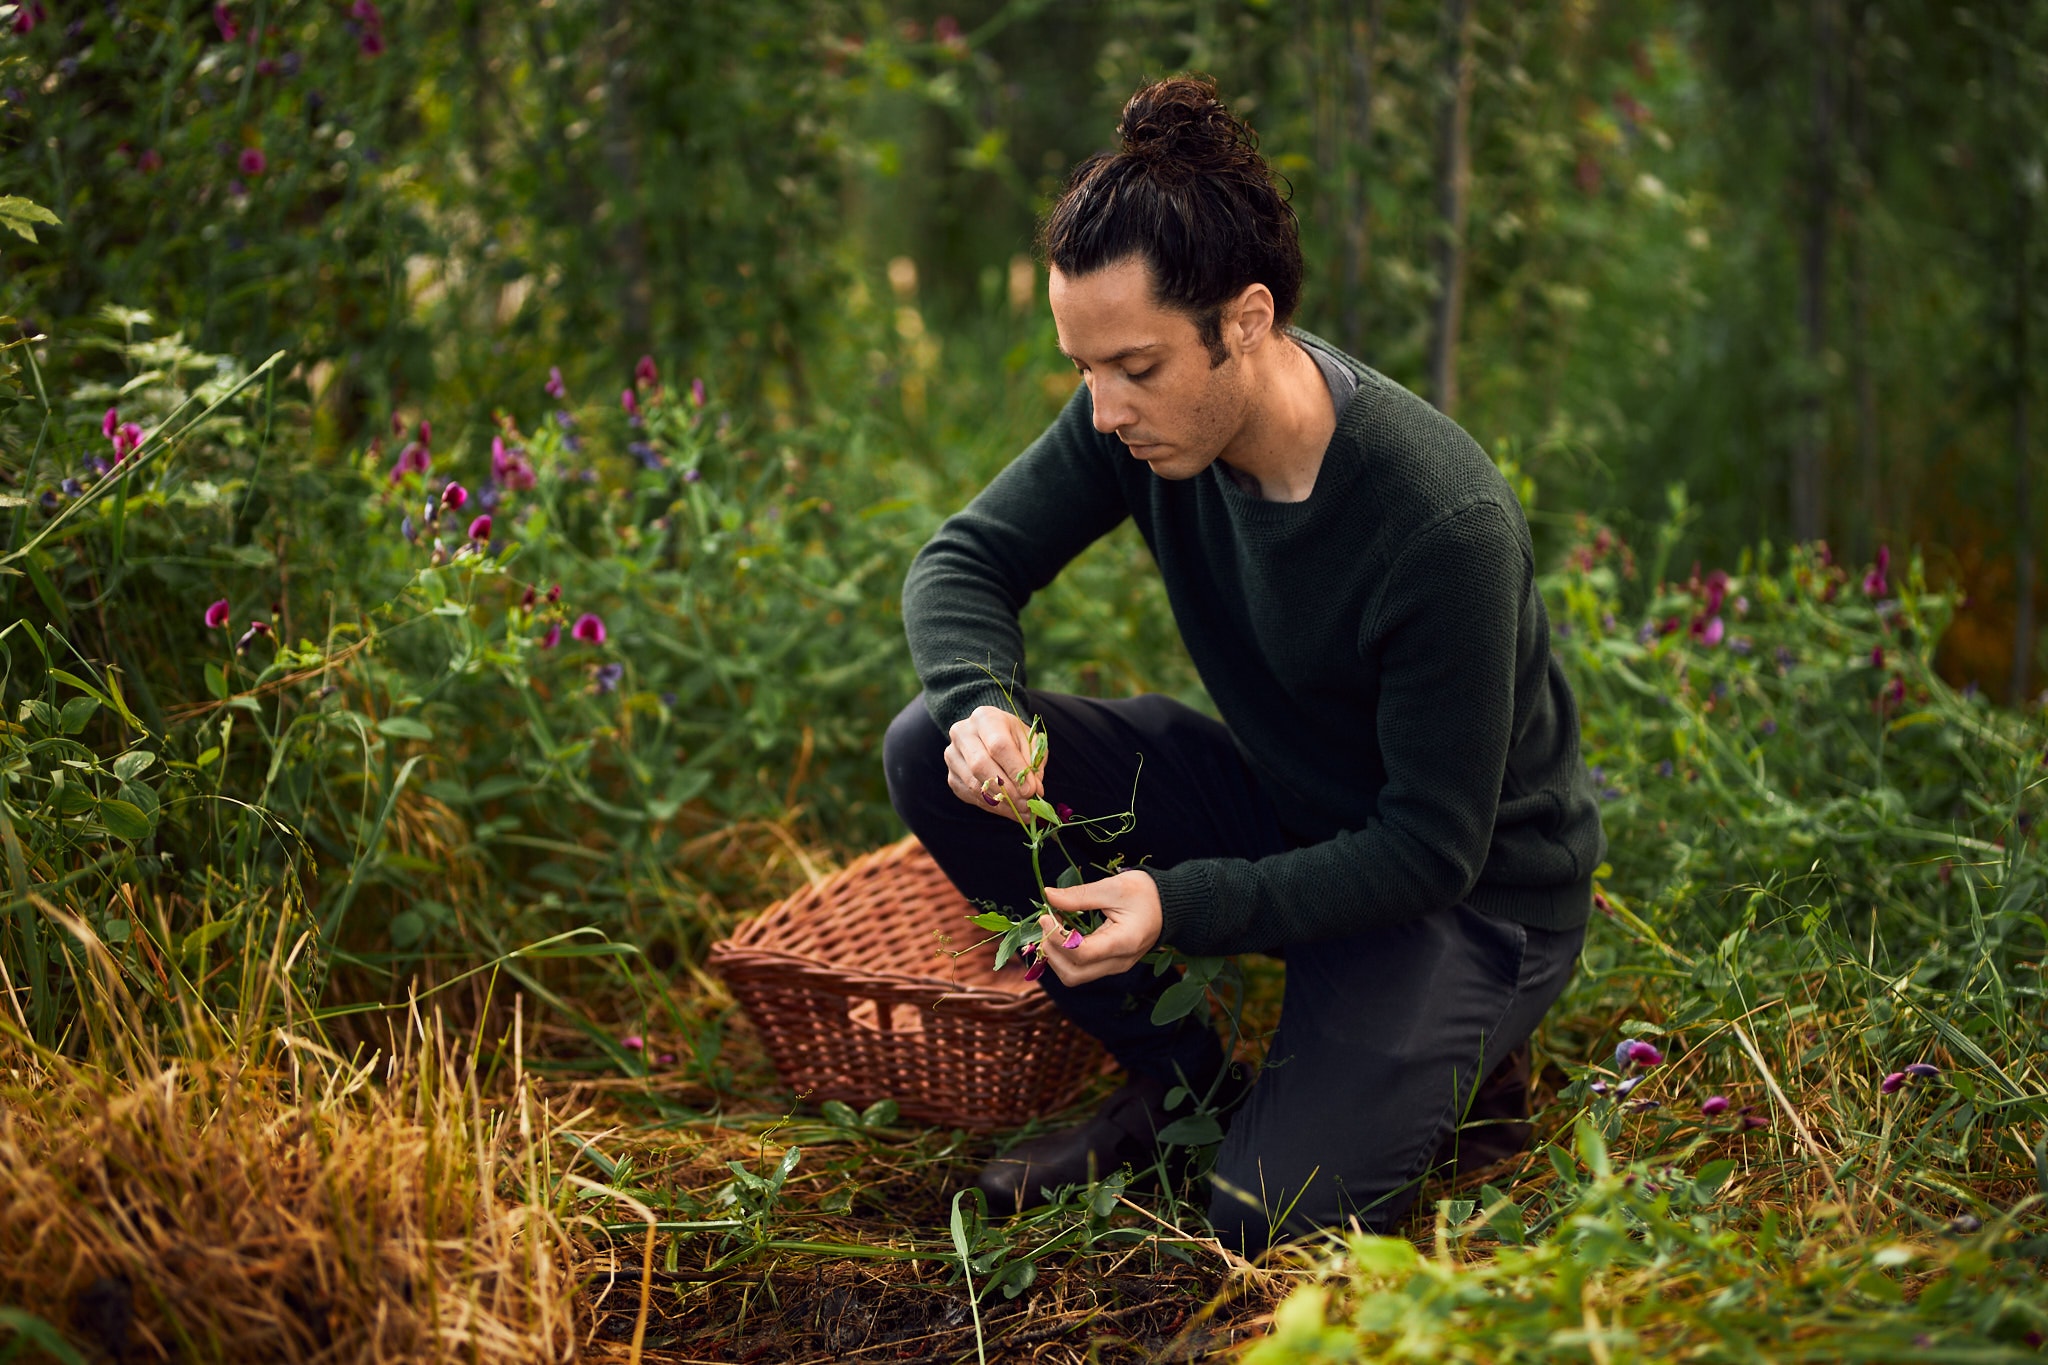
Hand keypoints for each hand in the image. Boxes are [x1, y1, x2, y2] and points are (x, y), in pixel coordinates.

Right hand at [944, 704, 1044, 821]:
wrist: (990, 735)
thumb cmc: (1013, 737)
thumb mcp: (1029, 741)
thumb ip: (1033, 763)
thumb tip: (1033, 791)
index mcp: (985, 718)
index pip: (998, 746)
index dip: (1015, 770)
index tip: (1031, 790)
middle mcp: (962, 733)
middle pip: (980, 765)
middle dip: (1007, 790)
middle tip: (1027, 804)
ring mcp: (952, 755)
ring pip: (974, 785)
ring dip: (1001, 803)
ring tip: (1023, 811)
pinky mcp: (951, 776)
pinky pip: (971, 796)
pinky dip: (992, 806)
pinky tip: (1010, 810)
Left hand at [1035, 871, 1162, 985]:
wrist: (1169, 906)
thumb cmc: (1145, 893)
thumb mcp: (1113, 887)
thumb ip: (1080, 895)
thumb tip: (1048, 896)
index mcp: (1124, 942)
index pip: (1082, 954)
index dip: (1057, 938)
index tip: (1046, 916)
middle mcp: (1119, 962)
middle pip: (1073, 974)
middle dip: (1052, 951)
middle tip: (1046, 922)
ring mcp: (1114, 967)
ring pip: (1073, 976)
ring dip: (1056, 955)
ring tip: (1053, 926)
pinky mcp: (1109, 965)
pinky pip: (1080, 969)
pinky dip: (1064, 955)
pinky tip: (1063, 932)